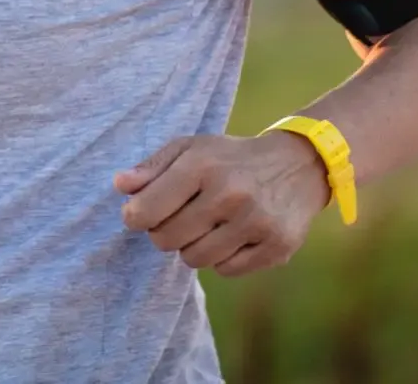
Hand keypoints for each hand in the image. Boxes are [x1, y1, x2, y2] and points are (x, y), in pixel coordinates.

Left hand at [113, 132, 331, 276]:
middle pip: (167, 239)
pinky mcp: (276, 247)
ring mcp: (255, 222)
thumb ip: (152, 167)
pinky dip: (221, 258)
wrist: (297, 165)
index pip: (148, 209)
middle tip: (174, 219)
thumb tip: (119, 186)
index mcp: (201, 165)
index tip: (137, 214)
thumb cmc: (230, 158)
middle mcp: (229, 194)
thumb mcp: (190, 148)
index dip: (135, 216)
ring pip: (195, 259)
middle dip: (162, 232)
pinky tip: (230, 235)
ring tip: (205, 225)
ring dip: (192, 246)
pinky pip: (226, 270)